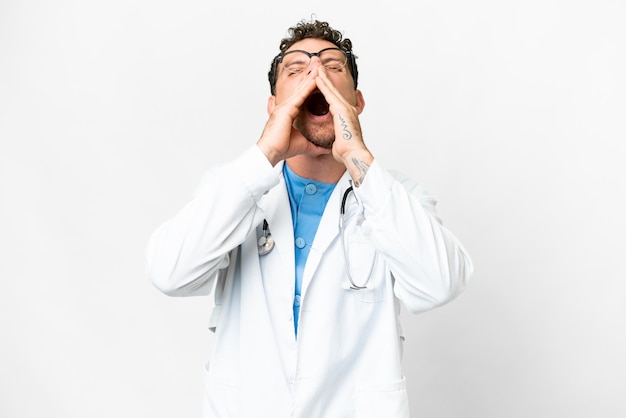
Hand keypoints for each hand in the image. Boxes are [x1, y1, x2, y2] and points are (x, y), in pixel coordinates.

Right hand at [257, 69, 330, 165]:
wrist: (271, 152)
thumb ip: (316, 145)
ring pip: (301, 89)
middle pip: (301, 89)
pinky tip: (316, 79)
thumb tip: (327, 148)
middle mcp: (286, 107)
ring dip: (311, 78)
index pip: (303, 97)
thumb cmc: (283, 148)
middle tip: (319, 67)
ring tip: (319, 68)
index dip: (311, 88)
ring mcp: (285, 107)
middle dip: (311, 78)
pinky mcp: (286, 109)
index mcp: (289, 113)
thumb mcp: (305, 145)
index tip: (320, 81)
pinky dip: (308, 87)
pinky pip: (300, 95)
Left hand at [316, 67, 373, 186]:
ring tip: (317, 68)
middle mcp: (347, 109)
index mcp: (345, 116)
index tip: (320, 81)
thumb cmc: (347, 151)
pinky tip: (317, 79)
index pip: (334, 99)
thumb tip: (335, 141)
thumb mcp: (339, 141)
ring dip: (324, 78)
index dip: (327, 89)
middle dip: (325, 79)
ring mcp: (345, 108)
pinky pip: (330, 95)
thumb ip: (337, 136)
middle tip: (319, 68)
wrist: (353, 154)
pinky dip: (323, 86)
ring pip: (331, 90)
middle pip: (333, 90)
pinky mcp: (341, 110)